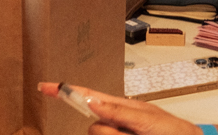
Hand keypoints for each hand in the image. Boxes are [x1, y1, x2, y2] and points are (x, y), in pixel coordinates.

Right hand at [38, 83, 201, 134]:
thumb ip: (118, 112)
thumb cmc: (173, 132)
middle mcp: (115, 122)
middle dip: (110, 134)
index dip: (65, 91)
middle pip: (93, 127)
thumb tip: (92, 102)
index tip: (44, 87)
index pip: (87, 96)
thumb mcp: (147, 119)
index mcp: (120, 107)